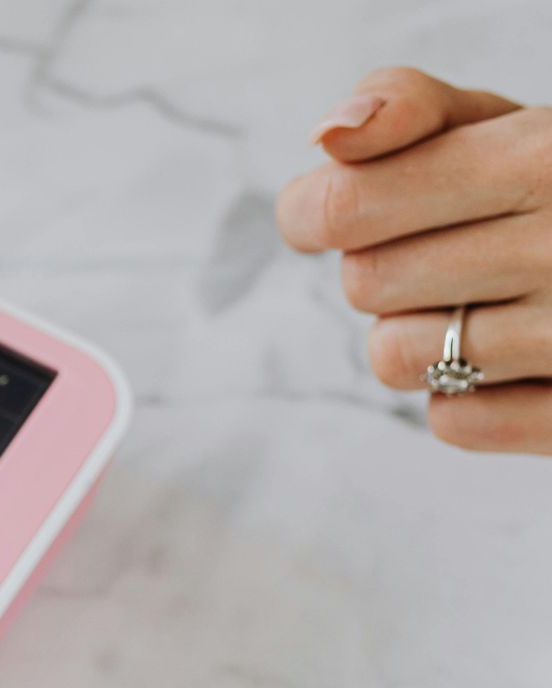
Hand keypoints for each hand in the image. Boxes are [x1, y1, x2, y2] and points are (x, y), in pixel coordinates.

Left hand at [276, 67, 551, 454]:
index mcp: (545, 158)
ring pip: (395, 358)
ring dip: (418, 335)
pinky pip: (454, 421)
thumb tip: (331, 136)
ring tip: (484, 303)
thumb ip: (408, 109)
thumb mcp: (504, 124)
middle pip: (364, 284)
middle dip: (385, 268)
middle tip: (450, 252)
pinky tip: (515, 357)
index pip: (346, 206)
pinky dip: (468, 395)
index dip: (316, 212)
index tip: (333, 214)